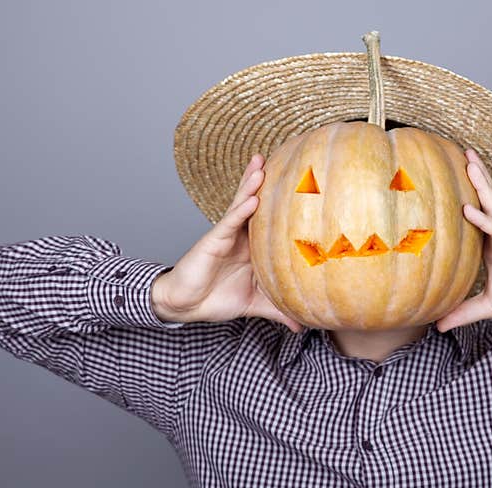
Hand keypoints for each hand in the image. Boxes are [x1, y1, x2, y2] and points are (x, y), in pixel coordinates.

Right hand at [151, 154, 303, 331]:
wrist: (188, 306)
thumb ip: (279, 310)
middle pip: (256, 202)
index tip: (302, 184)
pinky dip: (241, 211)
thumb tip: (303, 326)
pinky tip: (252, 198)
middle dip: (266, 181)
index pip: (271, 218)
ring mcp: (226, 235)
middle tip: (283, 157)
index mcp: (253, 245)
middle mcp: (241, 235)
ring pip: (242, 205)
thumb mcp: (256, 303)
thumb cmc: (218, 297)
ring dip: (251, 184)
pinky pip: (228, 223)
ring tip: (263, 165)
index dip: (282, 201)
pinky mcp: (212, 241)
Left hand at [435, 149, 491, 332]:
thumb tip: (439, 325)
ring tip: (469, 161)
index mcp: (491, 245)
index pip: (474, 215)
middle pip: (484, 200)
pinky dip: (484, 220)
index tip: (443, 180)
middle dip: (473, 177)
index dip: (462, 196)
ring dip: (481, 184)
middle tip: (460, 152)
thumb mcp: (489, 306)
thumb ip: (464, 312)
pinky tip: (468, 208)